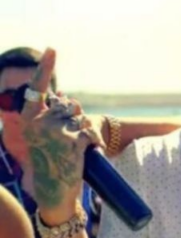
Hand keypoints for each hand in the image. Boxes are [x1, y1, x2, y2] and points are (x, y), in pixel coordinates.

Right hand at [20, 49, 102, 225]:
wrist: (54, 188)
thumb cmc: (52, 159)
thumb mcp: (46, 134)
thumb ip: (54, 115)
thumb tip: (68, 98)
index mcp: (29, 118)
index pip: (38, 89)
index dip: (45, 67)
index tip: (52, 48)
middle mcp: (38, 122)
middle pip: (70, 106)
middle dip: (75, 119)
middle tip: (67, 140)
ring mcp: (55, 131)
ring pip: (82, 118)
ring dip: (85, 131)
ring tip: (74, 149)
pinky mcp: (72, 141)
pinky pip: (90, 131)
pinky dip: (94, 140)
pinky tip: (87, 152)